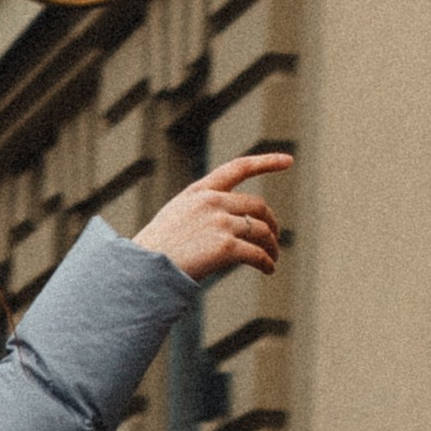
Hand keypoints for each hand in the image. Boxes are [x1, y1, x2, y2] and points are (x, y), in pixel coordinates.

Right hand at [134, 151, 290, 285]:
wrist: (141, 270)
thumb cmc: (155, 250)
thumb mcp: (176, 217)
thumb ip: (203, 212)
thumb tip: (233, 222)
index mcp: (198, 192)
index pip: (237, 168)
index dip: (266, 162)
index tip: (288, 160)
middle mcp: (211, 202)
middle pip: (257, 206)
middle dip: (271, 223)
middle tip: (274, 238)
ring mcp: (219, 223)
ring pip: (261, 231)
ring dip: (271, 246)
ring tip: (272, 258)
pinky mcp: (225, 247)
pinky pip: (257, 254)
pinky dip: (266, 262)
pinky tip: (268, 269)